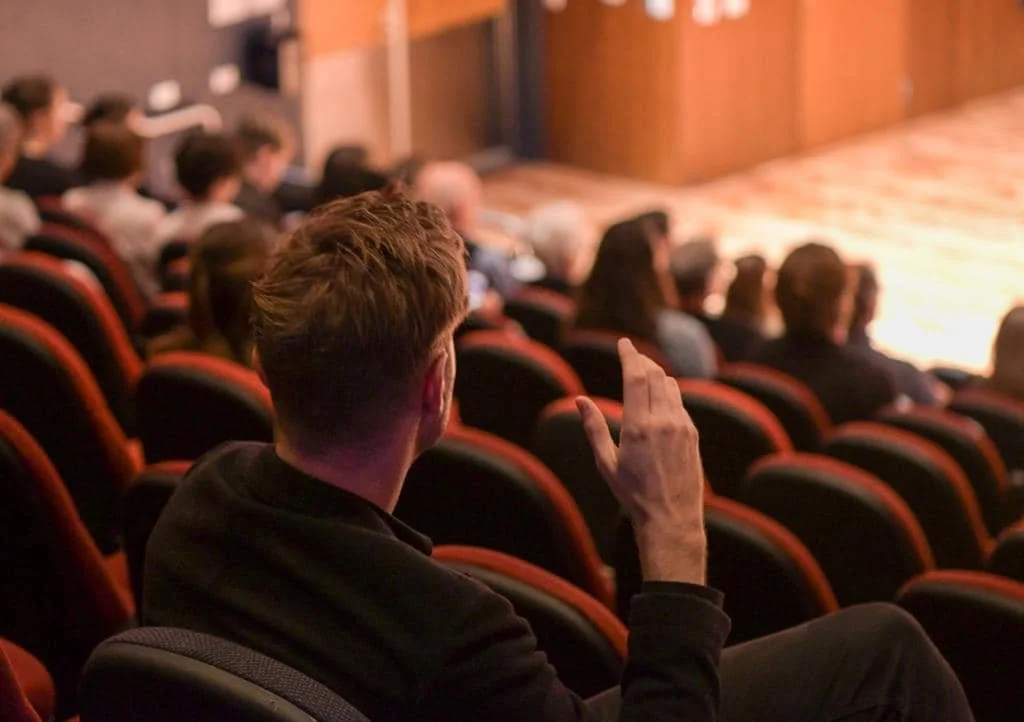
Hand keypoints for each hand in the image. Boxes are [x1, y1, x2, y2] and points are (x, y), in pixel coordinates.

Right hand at [576, 339, 706, 583]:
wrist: (671, 518)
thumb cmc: (633, 494)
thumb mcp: (606, 463)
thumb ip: (593, 428)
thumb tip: (580, 400)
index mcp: (638, 427)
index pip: (636, 376)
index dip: (629, 355)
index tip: (623, 343)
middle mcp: (663, 421)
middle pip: (655, 375)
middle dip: (642, 361)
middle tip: (631, 354)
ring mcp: (682, 426)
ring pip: (670, 386)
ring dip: (656, 375)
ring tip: (643, 374)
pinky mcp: (692, 434)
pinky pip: (679, 402)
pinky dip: (668, 392)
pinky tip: (659, 398)